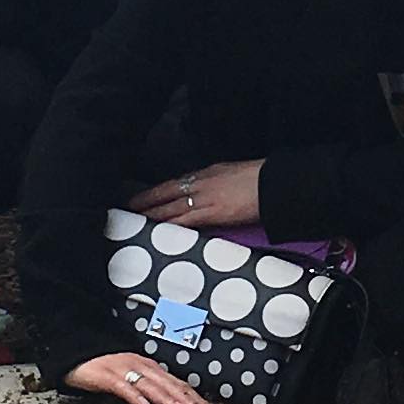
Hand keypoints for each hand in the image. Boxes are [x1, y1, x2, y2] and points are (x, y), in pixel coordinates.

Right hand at [67, 348, 208, 403]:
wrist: (77, 353)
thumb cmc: (105, 369)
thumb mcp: (133, 379)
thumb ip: (151, 389)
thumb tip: (171, 403)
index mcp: (148, 368)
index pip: (175, 382)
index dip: (191, 395)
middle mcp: (140, 366)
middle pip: (166, 384)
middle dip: (184, 398)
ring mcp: (124, 370)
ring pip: (149, 385)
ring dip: (165, 398)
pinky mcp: (106, 375)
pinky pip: (122, 386)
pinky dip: (133, 395)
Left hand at [133, 156, 262, 229]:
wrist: (275, 182)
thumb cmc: (261, 178)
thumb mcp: (233, 172)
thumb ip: (217, 181)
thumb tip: (210, 191)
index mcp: (207, 172)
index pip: (175, 182)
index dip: (156, 191)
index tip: (143, 196)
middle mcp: (201, 183)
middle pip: (167, 193)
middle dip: (147, 201)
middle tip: (129, 208)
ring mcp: (205, 198)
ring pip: (171, 207)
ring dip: (152, 215)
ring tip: (136, 221)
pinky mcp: (212, 213)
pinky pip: (185, 221)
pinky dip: (170, 225)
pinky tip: (158, 230)